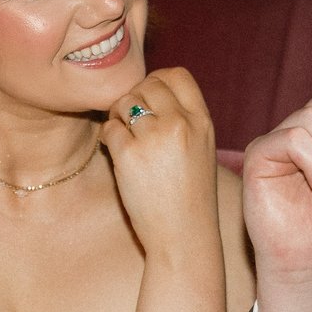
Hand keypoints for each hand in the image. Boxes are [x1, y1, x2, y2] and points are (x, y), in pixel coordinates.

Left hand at [104, 67, 220, 256]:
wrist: (183, 236)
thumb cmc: (190, 197)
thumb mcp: (201, 150)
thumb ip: (183, 119)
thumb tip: (148, 93)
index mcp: (202, 121)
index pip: (177, 75)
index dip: (157, 82)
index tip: (150, 102)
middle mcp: (181, 123)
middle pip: (147, 84)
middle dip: (134, 99)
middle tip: (133, 124)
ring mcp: (155, 137)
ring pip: (124, 102)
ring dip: (118, 117)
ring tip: (126, 140)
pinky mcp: (130, 154)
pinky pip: (109, 128)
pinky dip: (108, 138)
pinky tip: (118, 155)